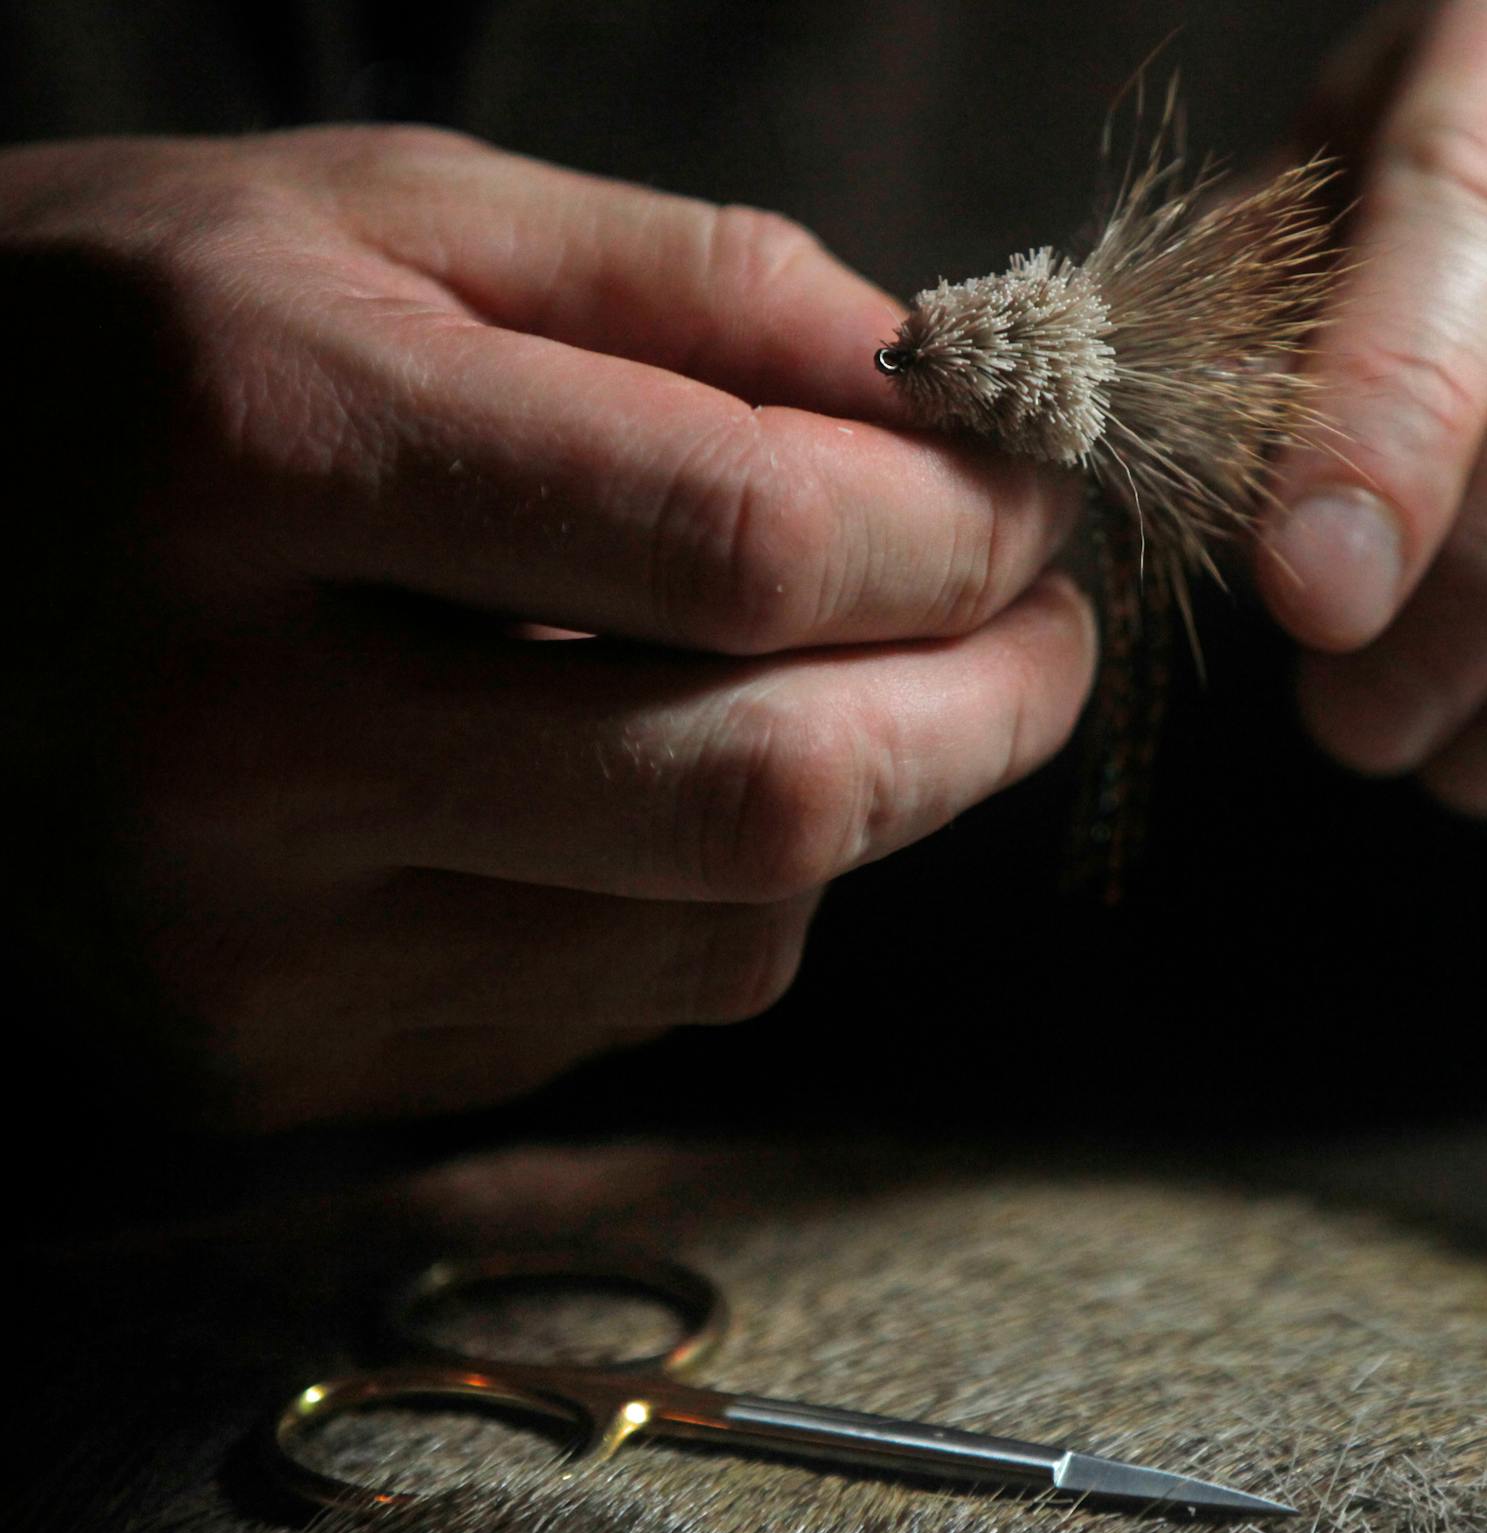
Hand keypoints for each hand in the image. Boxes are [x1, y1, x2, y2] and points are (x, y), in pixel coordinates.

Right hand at [2, 128, 1091, 1126]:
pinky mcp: (264, 1058)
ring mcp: (239, 937)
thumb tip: (948, 395)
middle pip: (766, 786)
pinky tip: (664, 786)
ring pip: (727, 933)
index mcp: (265, 441)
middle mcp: (234, 729)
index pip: (744, 539)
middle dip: (988, 710)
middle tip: (1043, 631)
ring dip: (868, 808)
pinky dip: (721, 901)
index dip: (959, 530)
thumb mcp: (381, 216)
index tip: (1032, 503)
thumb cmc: (139, 350)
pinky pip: (624, 1009)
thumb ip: (687, 282)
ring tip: (859, 688)